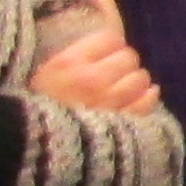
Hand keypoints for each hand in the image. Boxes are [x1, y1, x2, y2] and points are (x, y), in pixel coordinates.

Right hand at [32, 23, 160, 116]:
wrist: (36, 147)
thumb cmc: (37, 110)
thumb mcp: (44, 75)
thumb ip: (71, 59)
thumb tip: (103, 46)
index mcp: (70, 62)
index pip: (110, 39)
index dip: (110, 46)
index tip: (105, 55)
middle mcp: (94, 78)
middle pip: (128, 57)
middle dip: (123, 63)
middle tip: (115, 73)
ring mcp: (111, 101)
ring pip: (141, 78)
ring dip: (135, 80)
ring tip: (125, 87)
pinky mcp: (124, 122)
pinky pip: (147, 101)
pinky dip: (148, 96)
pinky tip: (143, 95)